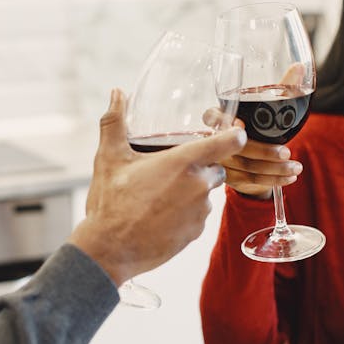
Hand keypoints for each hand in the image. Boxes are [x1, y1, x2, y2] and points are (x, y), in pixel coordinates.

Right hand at [68, 88, 246, 285]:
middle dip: (200, 168)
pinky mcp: (196, 234)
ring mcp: (200, 212)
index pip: (228, 142)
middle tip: (170, 172)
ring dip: (191, 192)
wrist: (109, 250)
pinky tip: (161, 216)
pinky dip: (186, 214)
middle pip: (215, 168)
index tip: (231, 133)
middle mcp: (198, 186)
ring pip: (206, 194)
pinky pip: (199, 217)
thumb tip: (117, 93)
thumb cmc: (111, 202)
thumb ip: (115, 122)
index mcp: (183, 162)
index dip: (233, 135)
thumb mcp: (109, 157)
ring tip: (160, 197)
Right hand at [220, 62, 304, 198]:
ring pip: (247, 168)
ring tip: (296, 167)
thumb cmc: (260, 122)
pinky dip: (273, 181)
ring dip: (274, 169)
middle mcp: (216, 141)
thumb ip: (283, 88)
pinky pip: (251, 182)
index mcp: (220, 118)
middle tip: (286, 152)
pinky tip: (290, 178)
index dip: (221, 121)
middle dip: (263, 151)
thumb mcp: (270, 105)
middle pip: (236, 147)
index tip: (239, 123)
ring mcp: (222, 162)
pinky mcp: (230, 178)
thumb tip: (299, 67)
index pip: (211, 117)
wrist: (255, 154)